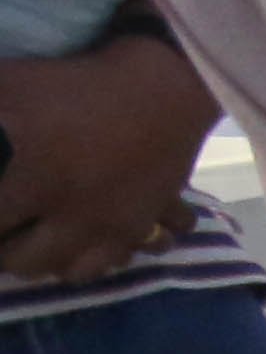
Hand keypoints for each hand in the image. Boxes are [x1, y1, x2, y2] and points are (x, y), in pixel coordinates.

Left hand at [0, 30, 222, 287]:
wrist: (161, 89)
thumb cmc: (73, 83)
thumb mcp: (7, 84)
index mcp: (32, 178)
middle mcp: (67, 214)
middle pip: (19, 260)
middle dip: (0, 251)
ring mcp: (106, 226)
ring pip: (63, 270)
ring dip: (38, 261)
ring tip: (25, 245)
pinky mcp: (138, 227)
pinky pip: (106, 266)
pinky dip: (83, 263)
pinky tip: (71, 247)